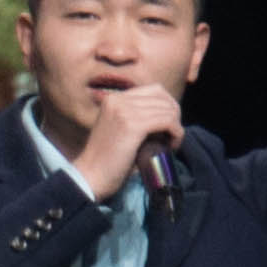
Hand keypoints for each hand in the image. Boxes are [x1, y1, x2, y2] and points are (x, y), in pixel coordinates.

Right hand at [64, 73, 188, 198]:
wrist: (90, 176)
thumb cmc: (107, 160)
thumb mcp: (119, 129)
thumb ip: (136, 117)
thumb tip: (167, 114)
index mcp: (113, 98)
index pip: (154, 90)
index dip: (168, 106)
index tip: (168, 127)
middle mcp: (118, 100)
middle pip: (163, 98)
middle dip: (174, 116)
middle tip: (171, 136)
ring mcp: (124, 111)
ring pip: (168, 110)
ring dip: (176, 127)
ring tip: (170, 144)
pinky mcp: (132, 126)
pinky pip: (168, 121)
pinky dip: (176, 133)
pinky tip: (171, 146)